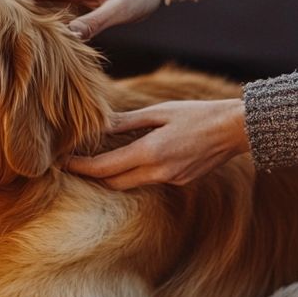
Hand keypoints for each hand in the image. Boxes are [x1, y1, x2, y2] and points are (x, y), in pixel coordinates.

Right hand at [22, 0, 198, 39]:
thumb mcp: (120, 10)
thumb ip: (95, 22)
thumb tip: (69, 36)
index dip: (9, 6)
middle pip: (25, 2)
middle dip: (9, 18)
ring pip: (35, 10)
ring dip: (23, 25)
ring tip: (3, 47)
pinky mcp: (71, 6)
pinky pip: (49, 17)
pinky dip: (39, 28)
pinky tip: (32, 46)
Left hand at [66, 98, 248, 189]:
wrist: (236, 130)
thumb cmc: (199, 114)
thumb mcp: (160, 112)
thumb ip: (128, 122)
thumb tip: (100, 125)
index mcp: (150, 153)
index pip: (104, 168)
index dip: (80, 167)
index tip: (61, 163)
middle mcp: (158, 173)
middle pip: (112, 183)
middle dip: (90, 176)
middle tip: (71, 165)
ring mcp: (171, 181)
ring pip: (130, 184)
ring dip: (111, 176)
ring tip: (94, 162)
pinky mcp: (180, 182)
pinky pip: (148, 180)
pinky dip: (134, 173)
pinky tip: (129, 160)